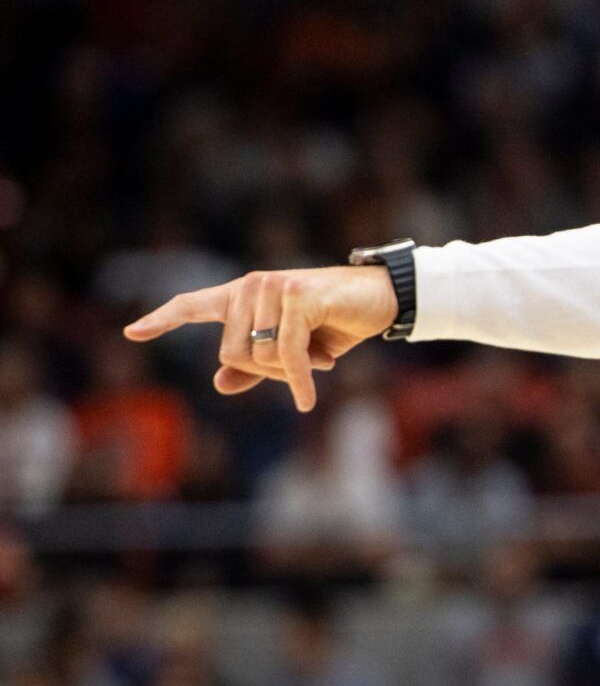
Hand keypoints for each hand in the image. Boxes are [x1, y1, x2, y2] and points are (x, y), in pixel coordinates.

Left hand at [124, 266, 399, 412]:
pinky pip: (286, 353)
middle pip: (232, 354)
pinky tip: (307, 399)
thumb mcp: (293, 350)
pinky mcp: (297, 296)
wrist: (382, 299)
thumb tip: (219, 384)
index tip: (132, 333)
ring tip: (321, 357)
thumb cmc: (336, 323)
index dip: (162, 319)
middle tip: (305, 366)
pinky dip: (299, 380)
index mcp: (244, 295)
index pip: (194, 305)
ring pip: (258, 356)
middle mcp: (252, 285)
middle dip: (267, 373)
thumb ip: (255, 367)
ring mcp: (273, 287)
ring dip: (290, 372)